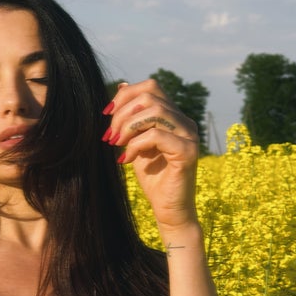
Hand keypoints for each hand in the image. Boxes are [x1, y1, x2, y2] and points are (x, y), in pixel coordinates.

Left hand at [103, 76, 200, 230]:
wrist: (168, 209)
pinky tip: (127, 159)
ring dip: (128, 127)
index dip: (125, 96)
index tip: (106, 114)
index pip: (151, 87)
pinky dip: (136, 145)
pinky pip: (156, 135)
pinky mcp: (188, 152)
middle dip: (122, 113)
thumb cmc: (153, 178)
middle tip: (110, 136)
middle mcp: (185, 121)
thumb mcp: (135, 142)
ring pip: (154, 111)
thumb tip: (121, 86)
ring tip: (117, 145)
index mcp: (174, 116)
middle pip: (150, 95)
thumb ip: (132, 117)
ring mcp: (189, 135)